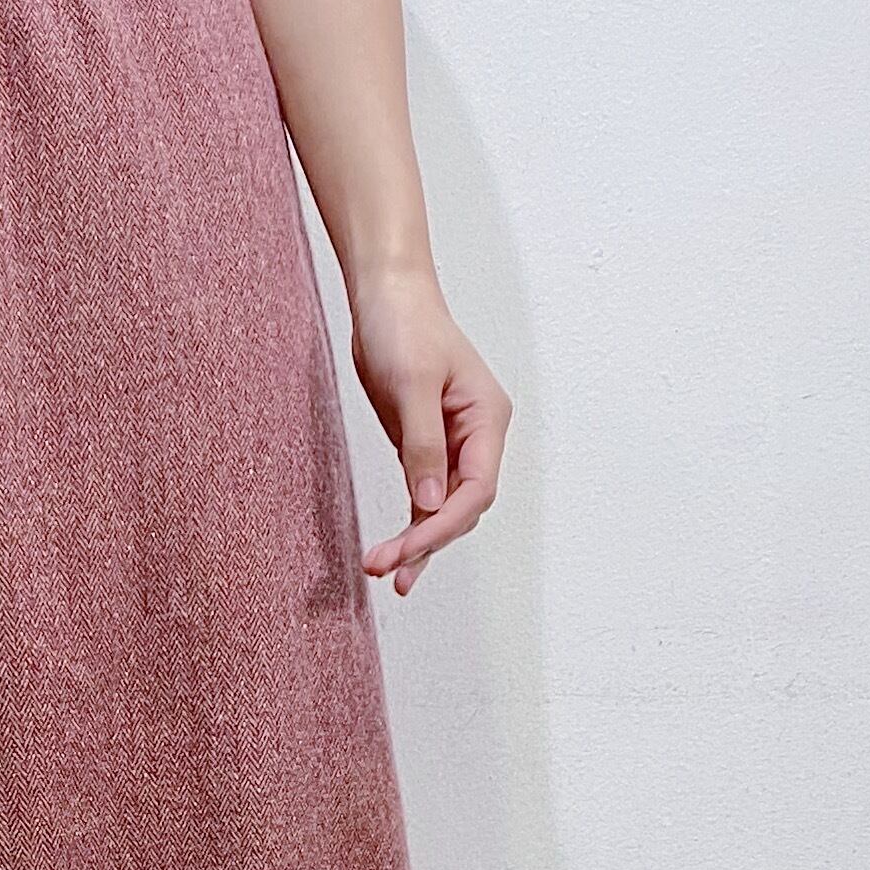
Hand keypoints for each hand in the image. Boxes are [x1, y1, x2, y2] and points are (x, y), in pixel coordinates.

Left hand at [348, 271, 510, 596]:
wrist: (386, 297)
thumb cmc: (405, 326)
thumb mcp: (413, 383)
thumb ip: (422, 444)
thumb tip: (428, 504)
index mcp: (487, 420)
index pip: (476, 489)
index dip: (444, 524)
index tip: (408, 548)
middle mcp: (476, 437)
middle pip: (460, 507)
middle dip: (426, 541)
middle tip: (384, 569)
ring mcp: (451, 445)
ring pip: (441, 509)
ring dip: (416, 542)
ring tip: (383, 573)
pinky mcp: (424, 448)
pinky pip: (422, 498)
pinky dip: (410, 526)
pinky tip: (394, 554)